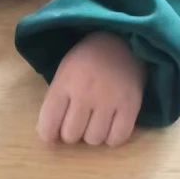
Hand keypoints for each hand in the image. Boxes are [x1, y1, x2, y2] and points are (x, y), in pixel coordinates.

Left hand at [37, 31, 145, 147]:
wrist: (123, 39)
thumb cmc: (89, 59)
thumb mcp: (65, 72)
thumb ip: (56, 102)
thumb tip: (52, 136)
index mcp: (65, 83)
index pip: (48, 124)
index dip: (49, 134)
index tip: (54, 133)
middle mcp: (85, 93)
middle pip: (71, 135)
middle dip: (73, 133)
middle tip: (80, 121)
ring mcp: (109, 99)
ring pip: (94, 139)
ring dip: (93, 135)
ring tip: (97, 120)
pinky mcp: (131, 104)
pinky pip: (117, 138)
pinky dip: (113, 137)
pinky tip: (111, 126)